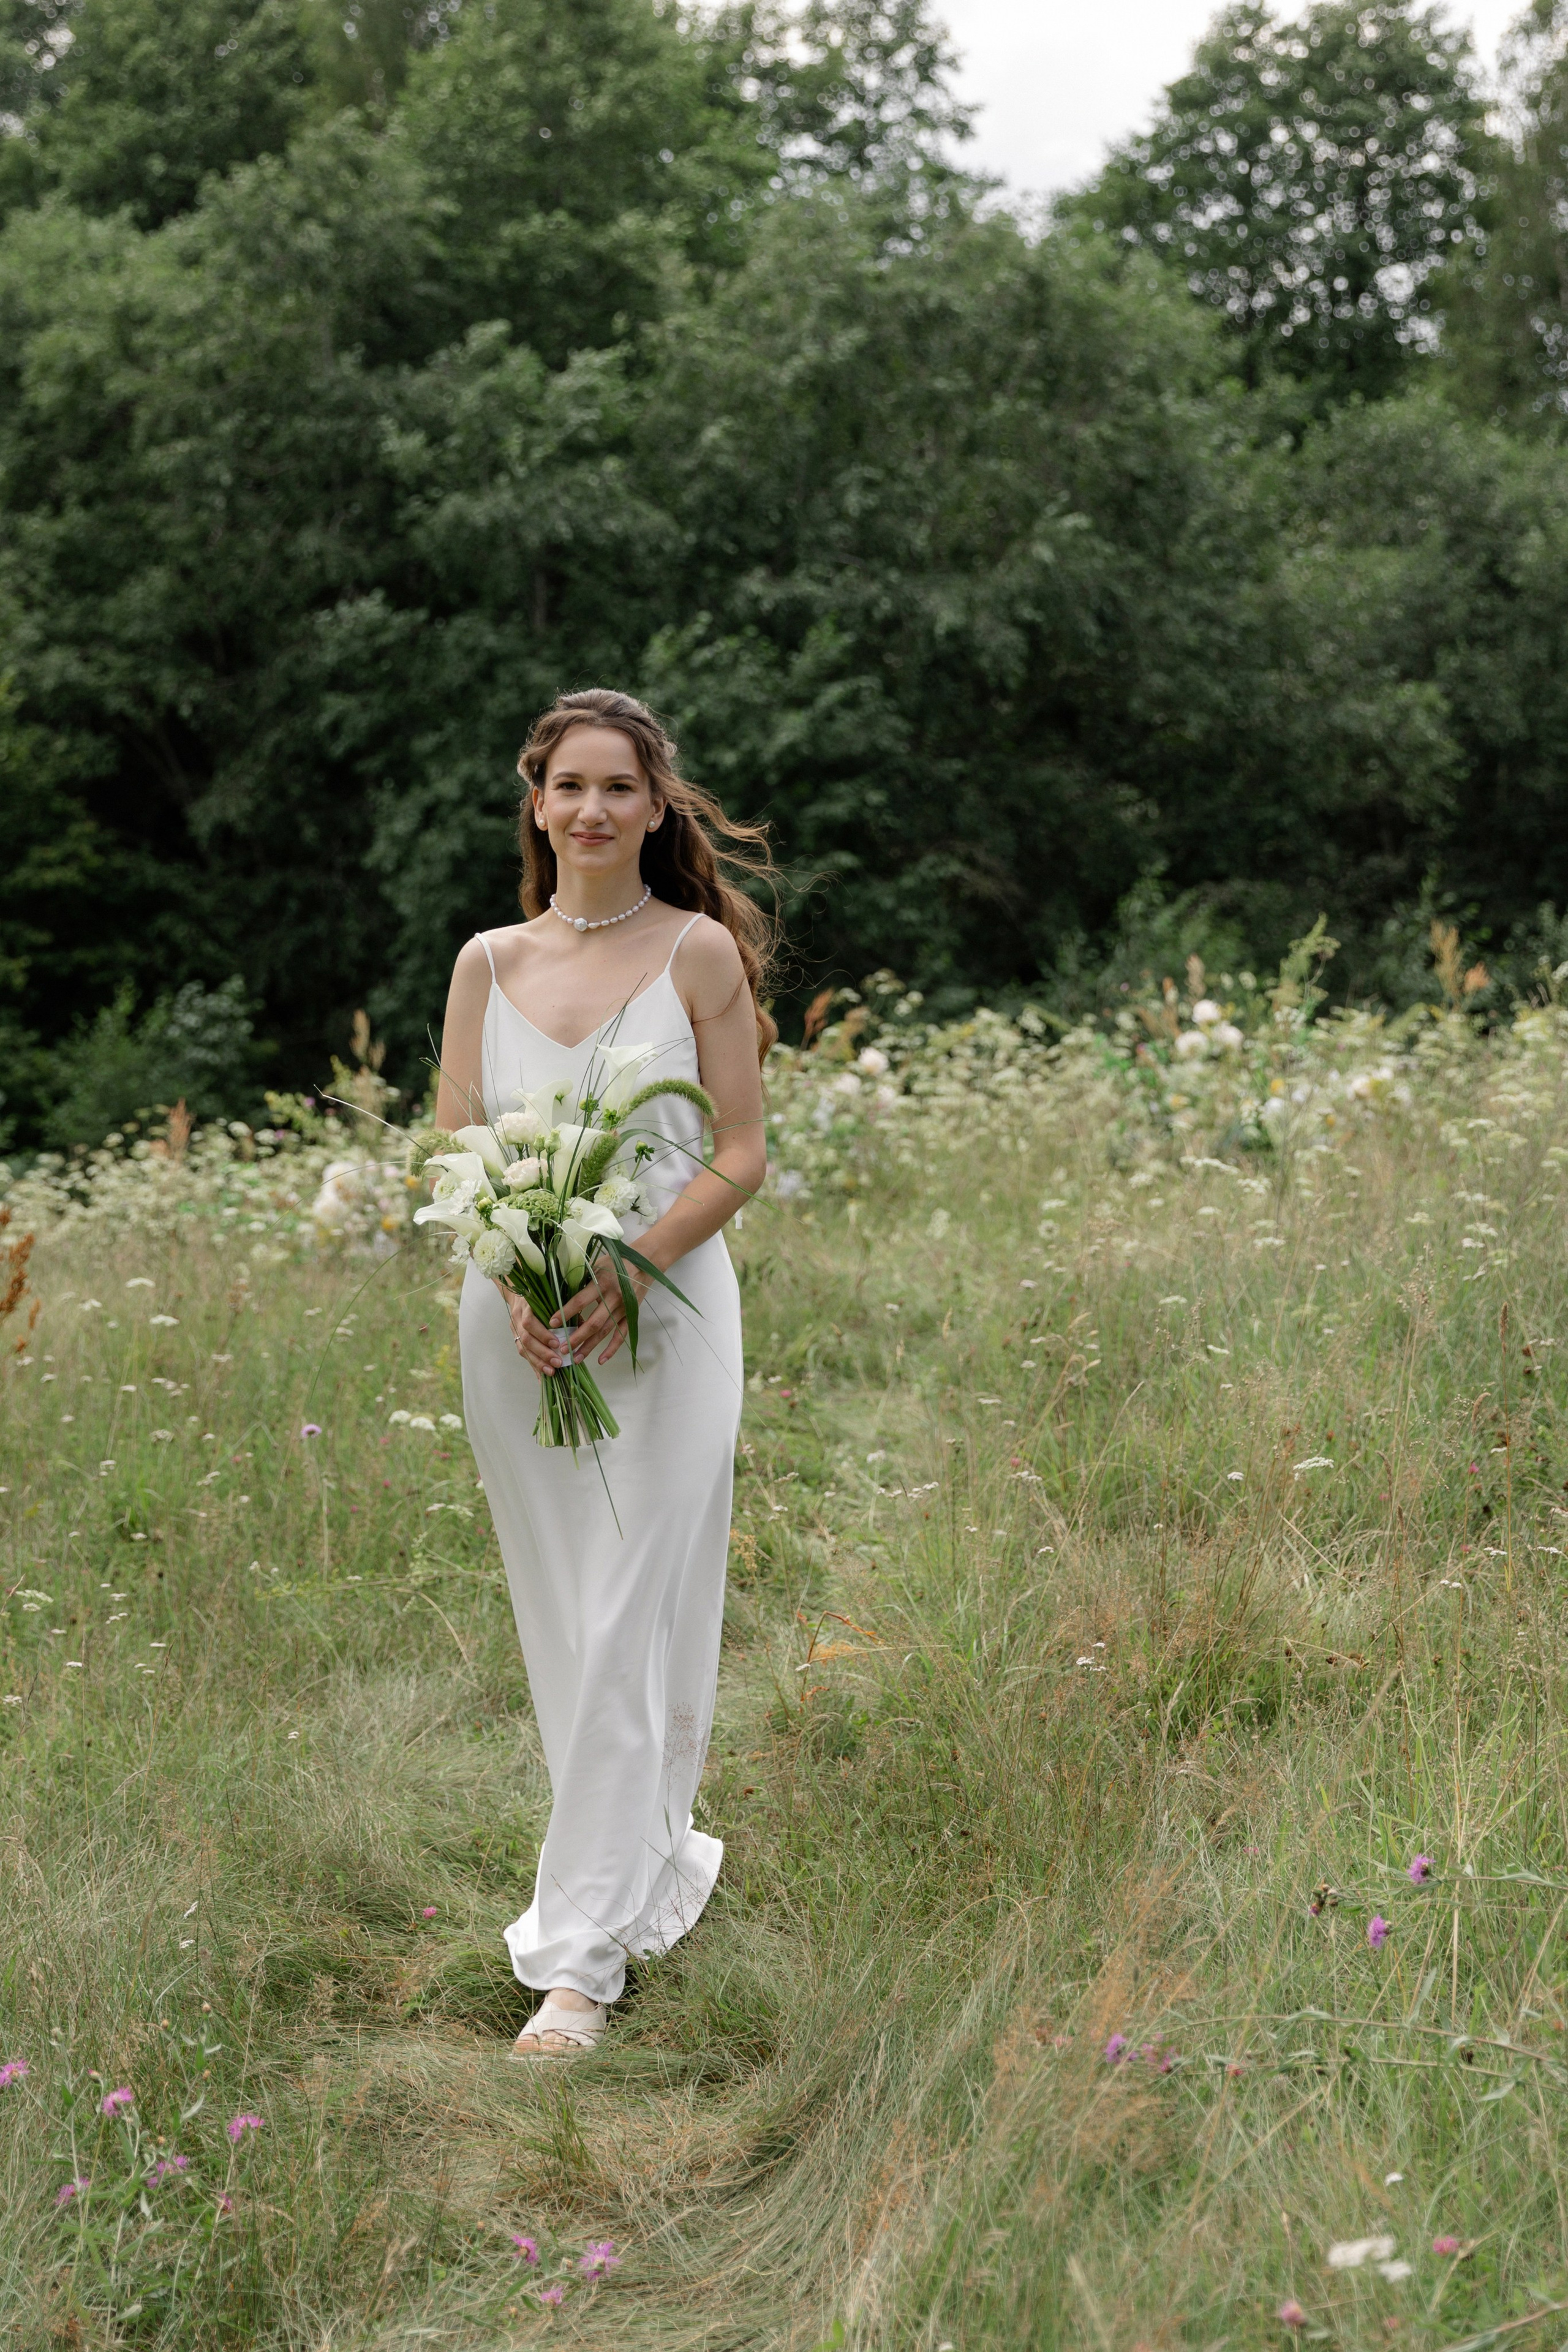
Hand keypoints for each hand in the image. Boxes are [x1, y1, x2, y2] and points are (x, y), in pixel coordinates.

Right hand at [494, 1283, 575, 1378]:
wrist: (519, 1294)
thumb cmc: (541, 1296)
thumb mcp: (552, 1298)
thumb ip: (565, 1311)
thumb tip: (583, 1326)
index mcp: (526, 1306)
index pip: (530, 1322)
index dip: (542, 1334)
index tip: (556, 1343)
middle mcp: (517, 1318)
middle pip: (526, 1339)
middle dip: (542, 1352)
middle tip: (558, 1362)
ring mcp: (514, 1328)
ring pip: (523, 1349)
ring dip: (538, 1361)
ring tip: (552, 1371)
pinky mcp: (514, 1338)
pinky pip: (523, 1354)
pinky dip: (534, 1365)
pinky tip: (543, 1376)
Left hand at [551, 1254, 652, 1368]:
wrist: (643, 1265)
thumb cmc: (614, 1264)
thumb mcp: (596, 1266)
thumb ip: (582, 1281)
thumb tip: (559, 1295)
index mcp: (602, 1283)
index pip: (581, 1301)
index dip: (566, 1312)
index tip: (552, 1323)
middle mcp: (614, 1298)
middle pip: (593, 1323)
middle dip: (577, 1338)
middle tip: (562, 1349)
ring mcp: (624, 1309)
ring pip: (605, 1332)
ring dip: (590, 1346)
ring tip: (575, 1358)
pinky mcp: (631, 1316)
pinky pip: (621, 1335)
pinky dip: (611, 1349)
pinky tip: (600, 1360)